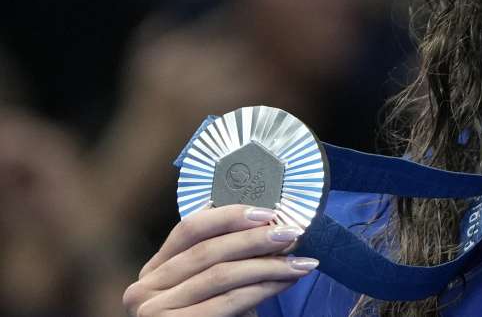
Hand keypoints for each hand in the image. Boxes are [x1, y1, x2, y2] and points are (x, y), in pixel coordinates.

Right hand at [123, 205, 316, 315]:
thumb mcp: (210, 286)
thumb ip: (224, 257)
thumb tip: (268, 224)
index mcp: (153, 270)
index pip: (188, 229)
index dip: (229, 216)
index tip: (268, 212)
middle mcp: (144, 289)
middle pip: (208, 250)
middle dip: (256, 239)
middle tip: (292, 233)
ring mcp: (154, 312)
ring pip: (221, 275)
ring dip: (267, 265)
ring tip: (300, 261)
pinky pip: (227, 301)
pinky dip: (262, 288)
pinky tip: (286, 281)